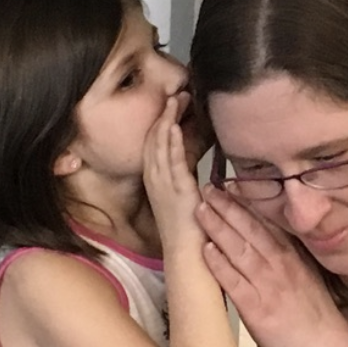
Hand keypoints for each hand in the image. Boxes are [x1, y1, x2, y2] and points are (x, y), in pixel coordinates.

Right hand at [143, 93, 202, 245]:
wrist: (186, 252)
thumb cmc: (189, 226)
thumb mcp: (184, 195)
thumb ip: (185, 176)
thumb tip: (193, 157)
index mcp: (156, 179)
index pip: (154, 143)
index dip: (161, 121)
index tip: (172, 103)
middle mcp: (155, 179)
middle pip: (154, 138)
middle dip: (164, 114)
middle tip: (175, 94)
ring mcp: (164, 184)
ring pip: (160, 145)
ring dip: (168, 120)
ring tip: (176, 100)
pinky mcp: (177, 190)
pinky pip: (172, 161)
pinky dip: (173, 142)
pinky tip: (176, 126)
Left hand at [195, 186, 347, 346]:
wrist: (322, 346)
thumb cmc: (313, 311)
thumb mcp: (306, 272)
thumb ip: (289, 251)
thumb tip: (270, 231)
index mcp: (292, 254)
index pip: (266, 221)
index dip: (245, 201)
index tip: (229, 184)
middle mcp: (279, 264)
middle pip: (249, 228)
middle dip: (226, 206)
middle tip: (207, 189)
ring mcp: (267, 284)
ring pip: (238, 249)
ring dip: (218, 227)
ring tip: (200, 210)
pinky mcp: (255, 307)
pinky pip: (233, 281)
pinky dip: (219, 264)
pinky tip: (205, 250)